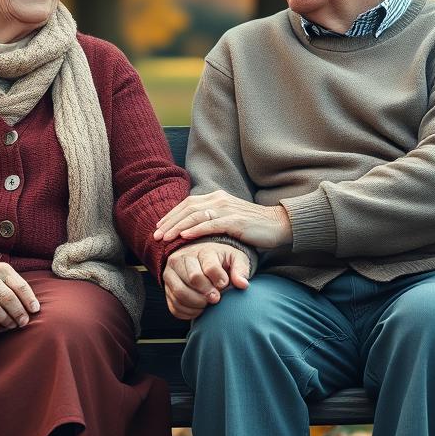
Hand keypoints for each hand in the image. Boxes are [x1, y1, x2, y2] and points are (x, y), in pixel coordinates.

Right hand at [0, 253, 39, 329]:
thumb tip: (32, 304)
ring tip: (11, 325)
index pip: (20, 286)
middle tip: (23, 322)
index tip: (35, 310)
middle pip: (9, 299)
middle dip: (19, 314)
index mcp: (1, 269)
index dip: (29, 300)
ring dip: (6, 320)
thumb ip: (14, 283)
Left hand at [154, 191, 292, 248]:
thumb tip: (194, 227)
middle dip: (169, 221)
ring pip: (195, 216)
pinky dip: (195, 230)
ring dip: (177, 227)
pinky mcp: (235, 221)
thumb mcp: (229, 218)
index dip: (172, 215)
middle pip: (187, 208)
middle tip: (155, 235)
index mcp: (217, 197)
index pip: (188, 204)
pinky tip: (184, 237)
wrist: (279, 225)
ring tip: (165, 238)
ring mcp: (227, 209)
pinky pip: (210, 224)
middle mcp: (220, 199)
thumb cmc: (253, 226)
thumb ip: (213, 218)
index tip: (159, 227)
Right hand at [162, 243, 250, 320]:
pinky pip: (173, 304)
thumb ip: (241, 270)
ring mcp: (171, 273)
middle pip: (193, 279)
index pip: (209, 267)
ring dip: (196, 303)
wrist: (202, 260)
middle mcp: (182, 259)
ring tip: (207, 304)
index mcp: (202, 251)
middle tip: (216, 299)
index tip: (224, 285)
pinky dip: (187, 311)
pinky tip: (198, 309)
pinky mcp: (166, 287)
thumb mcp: (235, 259)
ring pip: (180, 292)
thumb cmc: (221, 260)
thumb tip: (243, 284)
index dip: (219, 281)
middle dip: (207, 293)